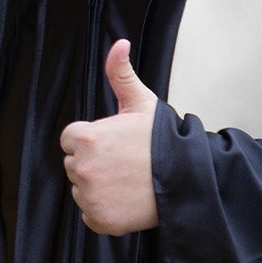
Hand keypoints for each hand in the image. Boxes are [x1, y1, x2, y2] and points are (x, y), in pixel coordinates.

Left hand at [58, 39, 158, 234]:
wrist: (189, 180)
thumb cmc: (163, 141)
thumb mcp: (141, 103)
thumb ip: (120, 73)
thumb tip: (119, 44)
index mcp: (85, 138)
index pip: (72, 140)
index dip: (94, 140)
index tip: (117, 144)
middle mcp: (82, 167)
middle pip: (75, 164)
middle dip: (95, 163)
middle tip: (126, 163)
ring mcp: (90, 195)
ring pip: (82, 188)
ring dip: (99, 186)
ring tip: (128, 181)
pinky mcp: (99, 219)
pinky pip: (90, 213)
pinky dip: (105, 210)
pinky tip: (126, 200)